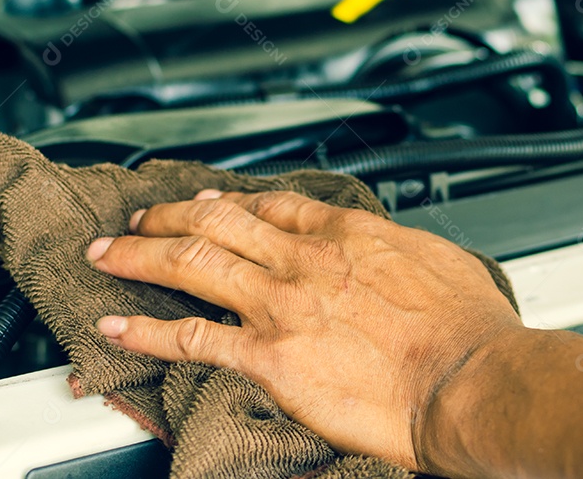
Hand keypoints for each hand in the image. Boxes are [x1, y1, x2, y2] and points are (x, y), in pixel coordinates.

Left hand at [85, 189, 521, 470]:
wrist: (471, 380)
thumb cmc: (468, 331)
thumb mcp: (442, 263)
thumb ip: (403, 253)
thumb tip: (399, 256)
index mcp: (347, 235)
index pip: (272, 205)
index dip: (230, 202)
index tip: (210, 203)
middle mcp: (305, 260)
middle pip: (218, 223)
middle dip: (170, 218)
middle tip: (141, 217)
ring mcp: (282, 304)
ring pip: (193, 264)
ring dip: (142, 255)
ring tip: (111, 252)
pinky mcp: (270, 356)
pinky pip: (192, 338)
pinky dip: (148, 331)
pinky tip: (118, 326)